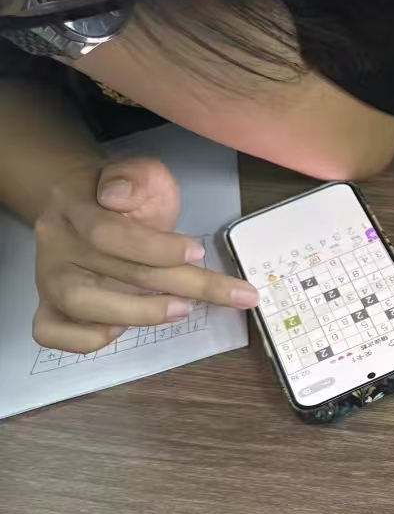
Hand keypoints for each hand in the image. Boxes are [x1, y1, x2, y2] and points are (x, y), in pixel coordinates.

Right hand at [33, 156, 258, 352]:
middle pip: (111, 273)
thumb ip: (138, 177)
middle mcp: (56, 243)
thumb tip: (118, 197)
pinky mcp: (49, 305)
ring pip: (78, 305)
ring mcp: (48, 277)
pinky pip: (54, 332)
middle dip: (178, 286)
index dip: (156, 248)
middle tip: (226, 294)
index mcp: (74, 206)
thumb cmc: (124, 197)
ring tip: (181, 310)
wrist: (88, 206)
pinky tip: (124, 327)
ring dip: (137, 313)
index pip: (108, 234)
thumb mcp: (141, 175)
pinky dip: (88, 338)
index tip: (198, 252)